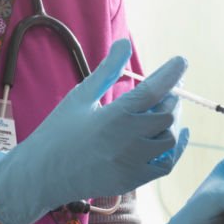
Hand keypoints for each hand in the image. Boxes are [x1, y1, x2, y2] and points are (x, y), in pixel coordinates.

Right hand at [0, 39, 190, 223]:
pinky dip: (175, 149)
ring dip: (171, 122)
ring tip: (162, 112)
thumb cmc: (58, 132)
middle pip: (167, 113)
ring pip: (169, 138)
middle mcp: (128, 140)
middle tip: (167, 90)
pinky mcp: (133, 180)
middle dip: (171, 98)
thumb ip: (107, 70)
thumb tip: (124, 43)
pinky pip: (166, 164)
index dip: (171, 73)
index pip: (154, 90)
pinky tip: (174, 135)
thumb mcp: (80, 97)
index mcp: (115, 116)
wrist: (41, 176)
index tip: (181, 61)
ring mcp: (133, 163)